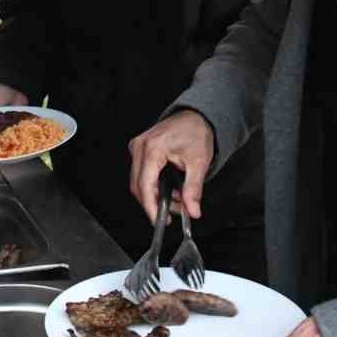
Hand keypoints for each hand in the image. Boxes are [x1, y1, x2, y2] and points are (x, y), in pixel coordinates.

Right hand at [128, 110, 213, 224]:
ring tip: (176, 199)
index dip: (150, 207)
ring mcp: (137, 147)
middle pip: (138, 186)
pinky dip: (152, 185)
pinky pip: (140, 174)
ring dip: (154, 195)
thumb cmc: (196, 132)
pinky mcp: (139, 149)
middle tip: (174, 211)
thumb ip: (193, 189)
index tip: (158, 220)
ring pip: (137, 181)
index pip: (145, 185)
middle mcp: (140, 147)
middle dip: (154, 203)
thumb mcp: (199, 163)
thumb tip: (192, 210)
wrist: (195, 116)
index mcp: (153, 148)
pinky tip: (168, 188)